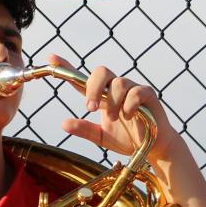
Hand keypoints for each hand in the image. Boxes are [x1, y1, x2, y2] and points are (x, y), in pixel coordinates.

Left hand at [50, 54, 171, 160]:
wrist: (153, 148)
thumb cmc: (128, 138)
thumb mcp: (101, 136)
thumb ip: (84, 130)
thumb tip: (64, 124)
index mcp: (102, 96)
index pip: (82, 78)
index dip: (67, 67)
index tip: (52, 58)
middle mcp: (116, 88)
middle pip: (101, 72)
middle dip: (93, 88)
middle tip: (90, 108)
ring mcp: (132, 89)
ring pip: (118, 83)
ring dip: (112, 102)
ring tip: (113, 118)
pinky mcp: (147, 94)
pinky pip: (136, 92)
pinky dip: (129, 105)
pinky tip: (129, 116)